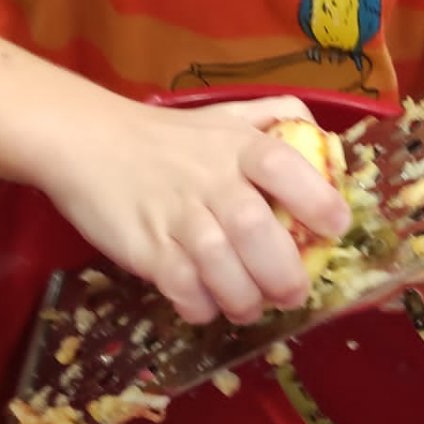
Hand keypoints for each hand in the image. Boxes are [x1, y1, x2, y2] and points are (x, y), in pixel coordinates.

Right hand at [38, 93, 350, 323]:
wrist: (88, 142)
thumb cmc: (170, 138)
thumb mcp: (226, 116)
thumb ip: (278, 118)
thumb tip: (328, 140)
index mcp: (238, 146)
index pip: (284, 166)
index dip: (316, 199)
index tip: (335, 228)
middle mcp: (211, 179)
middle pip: (255, 228)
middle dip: (282, 272)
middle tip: (292, 293)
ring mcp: (176, 213)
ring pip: (218, 263)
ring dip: (243, 297)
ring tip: (250, 307)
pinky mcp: (145, 245)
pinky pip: (180, 285)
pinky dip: (201, 305)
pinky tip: (207, 306)